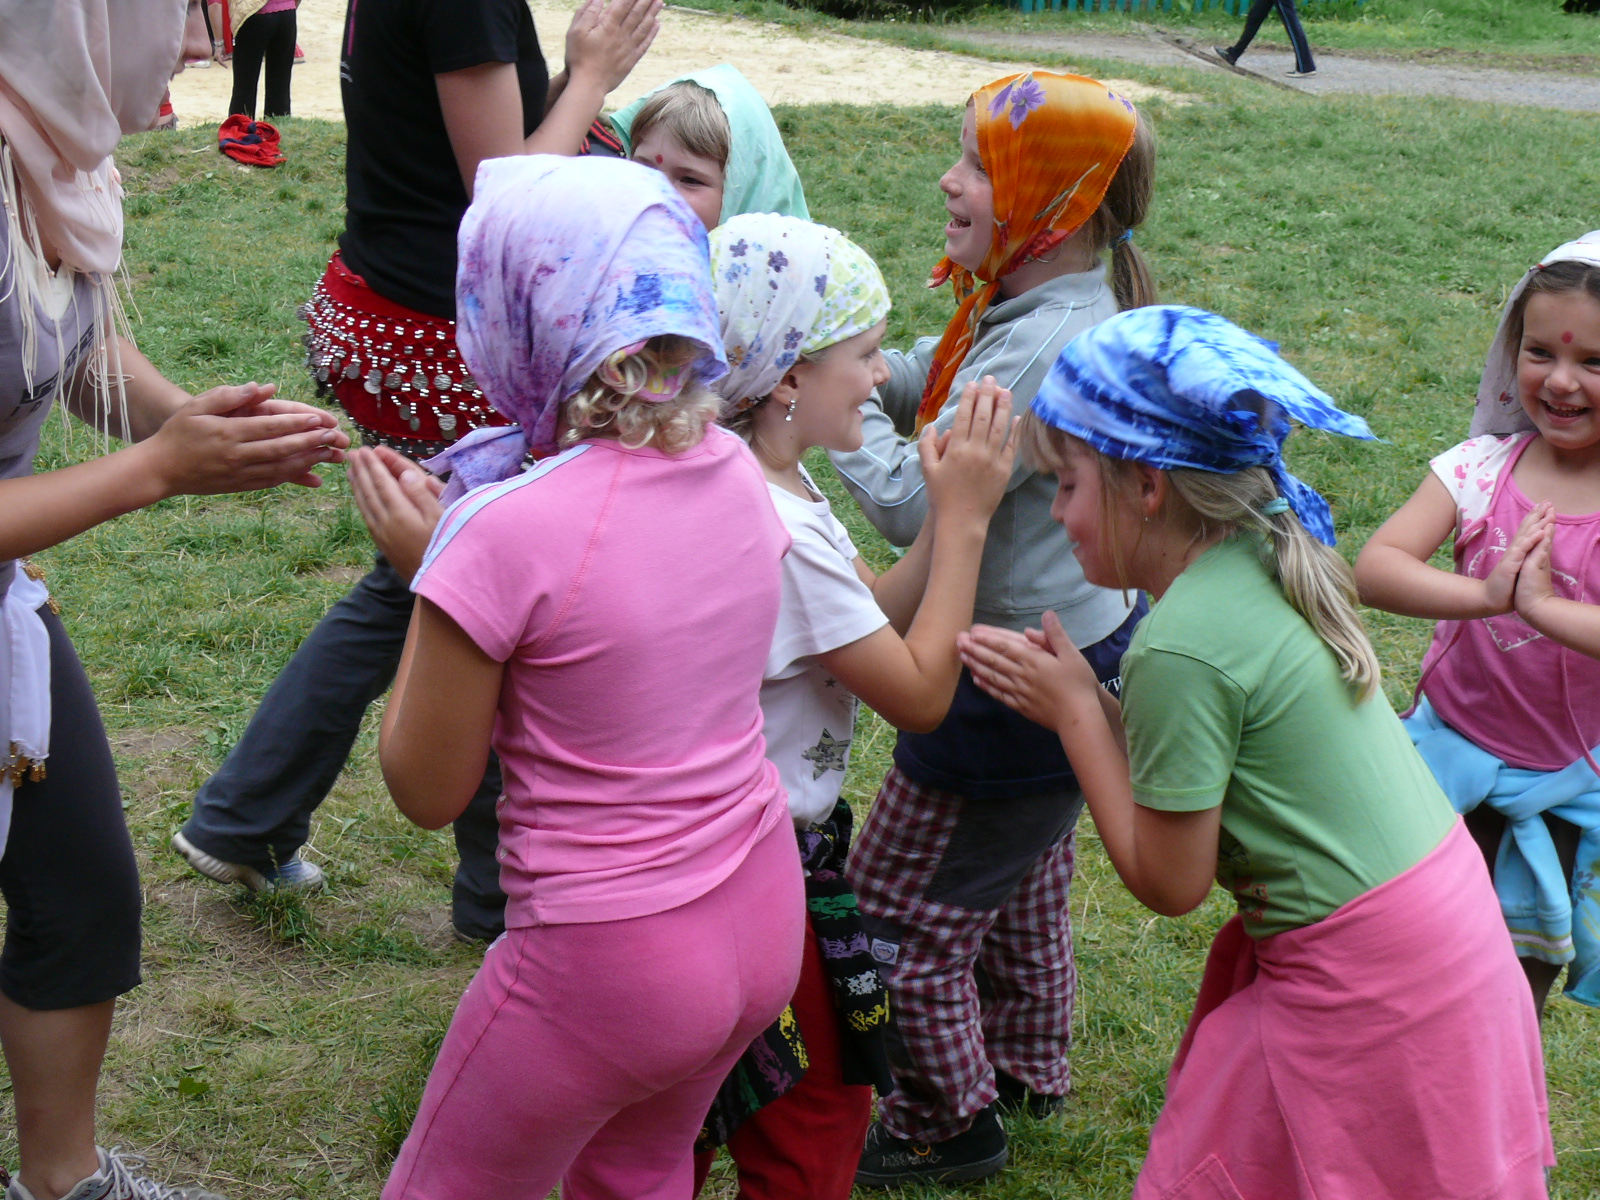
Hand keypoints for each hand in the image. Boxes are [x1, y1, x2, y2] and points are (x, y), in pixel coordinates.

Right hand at [141, 383, 347, 496]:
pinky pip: (271, 481)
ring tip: (331, 454)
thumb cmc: (177, 433)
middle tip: (336, 437)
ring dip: (308, 461)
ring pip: (281, 468)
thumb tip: (263, 387)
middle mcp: (237, 455)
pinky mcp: (239, 486)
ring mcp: (239, 473)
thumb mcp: (197, 407)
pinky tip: (309, 470)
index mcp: (228, 433)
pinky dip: (292, 475)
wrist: (159, 470)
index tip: (319, 419)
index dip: (296, 423)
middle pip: (281, 449)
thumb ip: (230, 396)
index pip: (269, 427)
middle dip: (311, 443)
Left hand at [347, 446, 444, 582]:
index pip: (383, 483)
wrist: (436, 583)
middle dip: (361, 470)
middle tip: (352, 453)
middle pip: (369, 491)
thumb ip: (422, 495)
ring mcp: (382, 534)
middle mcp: (386, 522)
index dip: (374, 465)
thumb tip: (405, 474)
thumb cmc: (446, 547)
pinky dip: (361, 502)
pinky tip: (360, 497)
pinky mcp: (382, 544)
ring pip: (364, 504)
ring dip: (356, 485)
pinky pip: (366, 516)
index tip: (365, 450)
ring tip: (350, 470)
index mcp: (401, 513)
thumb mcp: (441, 519)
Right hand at [564, 0, 661, 95]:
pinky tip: (657, 24)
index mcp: (608, 26)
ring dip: (652, 13)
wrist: (589, 85)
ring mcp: (628, 48)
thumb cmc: (578, 57)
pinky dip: (652, 33)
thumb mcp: (576, 32)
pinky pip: (644, 44)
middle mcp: (621, 35)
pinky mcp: (630, 60)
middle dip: (646, 0)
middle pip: (637, 13)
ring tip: (660, 2)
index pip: (623, 4)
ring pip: (643, 27)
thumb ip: (588, 13)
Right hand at [918, 376, 1016, 527]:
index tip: (973, 384)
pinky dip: (1013, 430)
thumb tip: (932, 426)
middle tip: (991, 379)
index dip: (969, 398)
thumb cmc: (942, 496)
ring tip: (1005, 390)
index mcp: (956, 449)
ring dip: (1003, 406)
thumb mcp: (928, 470)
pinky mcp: (1004, 470)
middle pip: (983, 416)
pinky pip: (1010, 445)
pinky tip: (1015, 416)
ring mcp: (992, 460)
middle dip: (987, 395)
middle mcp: (975, 451)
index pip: (964, 416)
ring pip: (999, 427)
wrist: (962, 520)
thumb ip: (927, 446)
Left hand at [957, 611, 1099, 732]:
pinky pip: (999, 694)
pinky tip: (976, 680)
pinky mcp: (1020, 706)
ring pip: (992, 676)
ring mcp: (1019, 692)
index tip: (972, 632)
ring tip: (962, 656)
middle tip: (958, 640)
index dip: (988, 639)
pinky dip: (986, 686)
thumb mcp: (1072, 654)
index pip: (1005, 647)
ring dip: (975, 665)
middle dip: (975, 649)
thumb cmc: (1078, 684)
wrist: (1078, 717)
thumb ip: (1056, 635)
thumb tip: (1046, 614)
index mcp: (1033, 660)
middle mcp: (1022, 675)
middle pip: (993, 660)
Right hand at [1483, 502, 1553, 613]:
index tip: (1543, 506)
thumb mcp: (1516, 569)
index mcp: (1516, 552)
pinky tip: (1541, 531)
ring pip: (1526, 535)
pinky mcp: (1511, 564)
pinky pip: (1523, 549)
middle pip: (1526, 528)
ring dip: (1536, 522)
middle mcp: (1514, 550)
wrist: (1492, 599)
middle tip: (1547, 501)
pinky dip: (1532, 539)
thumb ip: (1522, 558)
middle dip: (1537, 514)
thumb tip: (1529, 550)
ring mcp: (1512, 556)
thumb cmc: (1504, 586)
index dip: (1535, 518)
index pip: (1526, 531)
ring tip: (1547, 511)